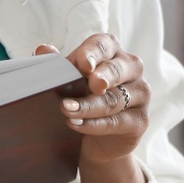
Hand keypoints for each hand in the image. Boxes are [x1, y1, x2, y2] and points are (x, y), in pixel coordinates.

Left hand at [37, 33, 149, 166]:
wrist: (96, 138)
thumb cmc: (83, 97)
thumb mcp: (68, 80)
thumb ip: (57, 65)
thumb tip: (42, 49)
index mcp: (113, 51)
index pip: (104, 45)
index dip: (93, 53)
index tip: (83, 64)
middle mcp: (132, 68)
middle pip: (116, 70)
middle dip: (101, 77)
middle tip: (89, 84)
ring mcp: (141, 94)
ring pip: (114, 99)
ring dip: (89, 106)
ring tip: (66, 109)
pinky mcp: (140, 120)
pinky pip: (117, 122)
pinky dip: (94, 124)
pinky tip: (76, 124)